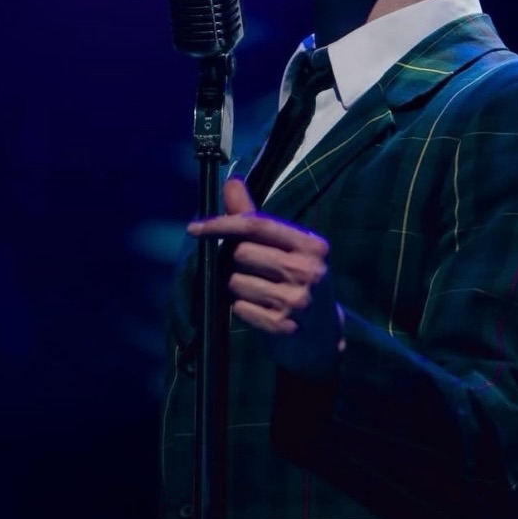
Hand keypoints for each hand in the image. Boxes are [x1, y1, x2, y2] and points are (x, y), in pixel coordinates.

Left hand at [187, 176, 345, 373]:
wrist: (323, 336)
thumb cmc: (298, 282)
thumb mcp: (287, 249)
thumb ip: (255, 217)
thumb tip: (232, 182)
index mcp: (311, 245)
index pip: (257, 224)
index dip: (222, 223)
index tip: (194, 228)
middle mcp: (307, 270)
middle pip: (242, 253)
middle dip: (234, 262)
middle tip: (251, 271)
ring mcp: (296, 300)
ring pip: (236, 282)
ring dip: (237, 287)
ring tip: (259, 293)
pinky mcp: (282, 326)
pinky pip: (239, 308)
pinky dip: (242, 308)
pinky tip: (260, 311)